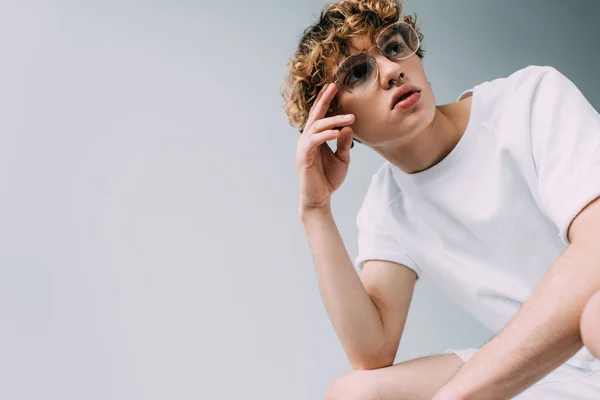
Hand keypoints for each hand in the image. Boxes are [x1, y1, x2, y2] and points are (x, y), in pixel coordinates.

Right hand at [296, 83, 354, 213]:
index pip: (319, 116)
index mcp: (315, 138)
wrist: (318, 198)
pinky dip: (326, 134)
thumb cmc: (328, 179)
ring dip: (334, 120)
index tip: (333, 87)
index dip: (325, 101)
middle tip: (333, 86)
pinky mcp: (304, 156)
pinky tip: (337, 132)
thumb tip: (347, 127)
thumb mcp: (342, 159)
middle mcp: (307, 139)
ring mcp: (304, 147)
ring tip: (350, 118)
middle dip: (324, 99)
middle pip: (315, 115)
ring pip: (317, 126)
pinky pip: (314, 140)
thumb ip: (344, 143)